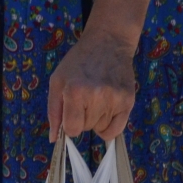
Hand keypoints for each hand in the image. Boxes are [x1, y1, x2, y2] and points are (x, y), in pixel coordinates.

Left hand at [48, 26, 137, 140]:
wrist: (108, 43)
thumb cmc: (78, 63)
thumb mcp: (57, 82)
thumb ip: (54, 112)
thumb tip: (54, 139)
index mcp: (75, 92)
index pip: (72, 129)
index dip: (69, 124)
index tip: (71, 112)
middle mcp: (97, 96)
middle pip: (86, 128)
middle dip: (82, 119)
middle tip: (85, 98)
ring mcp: (115, 99)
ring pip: (100, 129)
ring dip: (96, 119)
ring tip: (97, 98)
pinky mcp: (129, 101)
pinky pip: (116, 130)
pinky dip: (110, 127)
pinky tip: (106, 111)